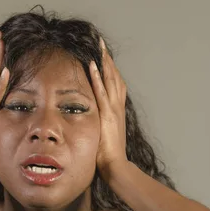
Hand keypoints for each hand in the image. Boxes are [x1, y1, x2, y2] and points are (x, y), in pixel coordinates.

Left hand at [90, 38, 127, 180]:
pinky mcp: (108, 115)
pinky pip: (102, 93)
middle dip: (108, 60)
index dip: (109, 70)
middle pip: (115, 78)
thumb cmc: (107, 155)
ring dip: (105, 63)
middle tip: (101, 44)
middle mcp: (117, 107)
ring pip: (111, 81)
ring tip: (98, 48)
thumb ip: (100, 125)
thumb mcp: (103, 135)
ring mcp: (113, 110)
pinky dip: (98, 78)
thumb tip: (93, 121)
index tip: (103, 56)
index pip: (114, 85)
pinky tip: (93, 65)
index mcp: (116, 111)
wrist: (116, 166)